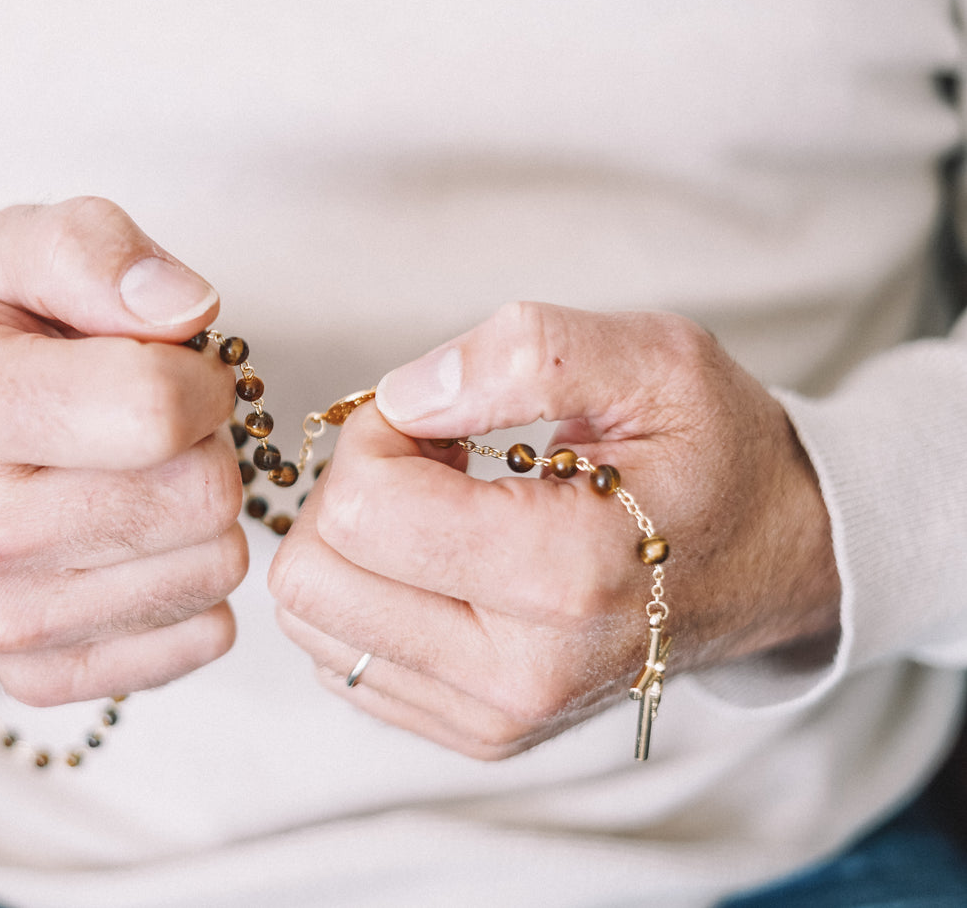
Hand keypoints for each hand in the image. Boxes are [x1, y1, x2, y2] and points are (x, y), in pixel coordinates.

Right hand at [0, 198, 246, 705]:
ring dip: (202, 516)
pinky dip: (191, 584)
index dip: (200, 377)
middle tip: (152, 427)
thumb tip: (187, 308)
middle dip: (204, 446)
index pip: (155, 408)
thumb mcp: (19, 251)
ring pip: (214, 569)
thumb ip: (97, 251)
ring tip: (138, 479)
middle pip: (199, 496)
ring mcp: (1, 620)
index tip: (174, 366)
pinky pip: (203, 637)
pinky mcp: (41, 678)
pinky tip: (137, 543)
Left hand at [268, 302, 840, 758]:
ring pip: (313, 621)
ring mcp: (492, 717)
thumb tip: (405, 396)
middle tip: (429, 462)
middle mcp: (518, 674)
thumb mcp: (655, 361)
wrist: (775, 564)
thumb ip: (525, 354)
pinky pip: (341, 657)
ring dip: (349, 544)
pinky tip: (440, 560)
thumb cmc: (713, 455)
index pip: (362, 509)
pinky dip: (366, 593)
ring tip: (436, 509)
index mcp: (565, 577)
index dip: (376, 436)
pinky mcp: (472, 732)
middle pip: (312, 576)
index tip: (437, 420)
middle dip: (349, 491)